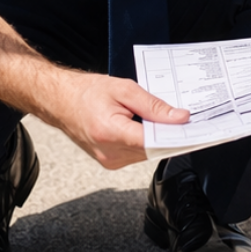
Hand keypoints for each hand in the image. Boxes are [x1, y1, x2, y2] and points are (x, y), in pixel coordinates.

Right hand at [38, 67, 189, 168]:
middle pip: (152, 149)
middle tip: (182, 119)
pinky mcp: (110, 162)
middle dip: (167, 134)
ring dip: (156, 138)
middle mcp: (109, 152)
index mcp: (109, 132)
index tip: (190, 127)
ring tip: (157, 118)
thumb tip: (178, 117)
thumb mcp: (124, 89)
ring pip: (146, 153)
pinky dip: (144, 141)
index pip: (151, 141)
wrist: (60, 101)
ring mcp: (108, 160)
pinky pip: (136, 154)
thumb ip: (153, 105)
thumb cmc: (86, 92)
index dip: (173, 135)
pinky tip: (143, 126)